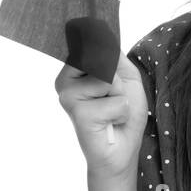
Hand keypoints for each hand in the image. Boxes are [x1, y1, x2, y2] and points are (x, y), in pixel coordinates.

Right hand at [54, 55, 147, 180]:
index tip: (110, 80)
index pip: (92, 46)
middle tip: (112, 100)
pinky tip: (110, 123)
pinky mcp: (79, 113)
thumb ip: (114, 57)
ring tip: (111, 112)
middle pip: (102, 60)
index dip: (109, 59)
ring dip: (121, 98)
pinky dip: (121, 113)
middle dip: (118, 81)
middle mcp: (65, 81)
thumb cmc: (122, 114)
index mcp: (73, 71)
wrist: (121, 151)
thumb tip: (102, 40)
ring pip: (109, 80)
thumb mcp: (125, 78)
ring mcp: (68, 97)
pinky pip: (116, 102)